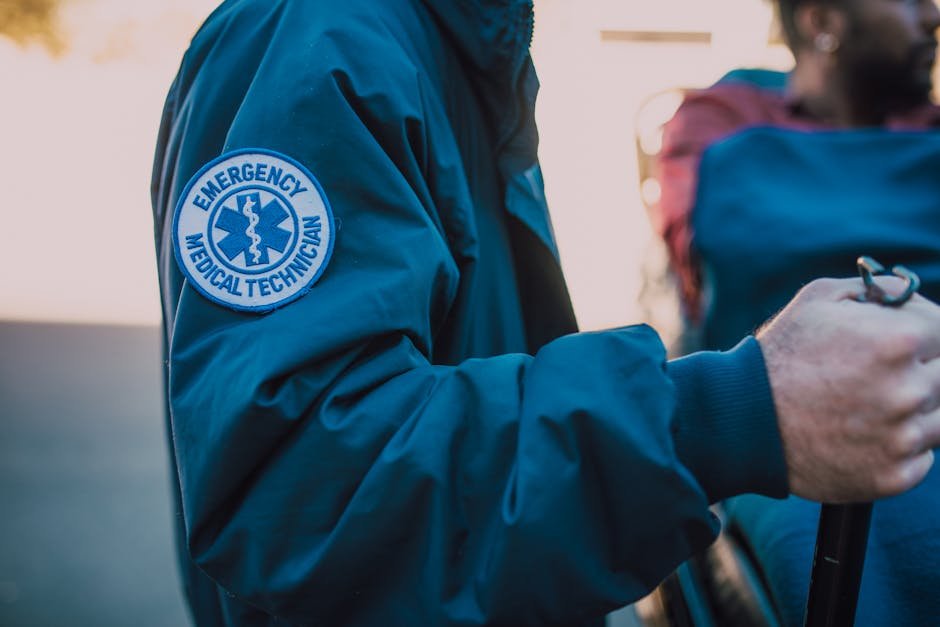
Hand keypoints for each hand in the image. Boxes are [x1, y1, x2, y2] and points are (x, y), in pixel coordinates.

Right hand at [757, 277, 939, 502]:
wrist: (743, 421)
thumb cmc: (780, 354)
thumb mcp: (820, 298)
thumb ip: (877, 289)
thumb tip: (909, 294)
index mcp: (898, 340)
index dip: (925, 333)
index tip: (905, 343)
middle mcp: (909, 390)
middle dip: (921, 371)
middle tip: (879, 376)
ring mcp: (903, 438)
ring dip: (915, 411)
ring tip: (869, 406)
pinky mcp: (893, 476)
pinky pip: (922, 458)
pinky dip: (900, 447)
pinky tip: (863, 435)